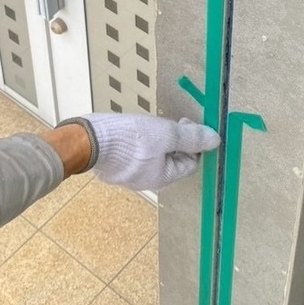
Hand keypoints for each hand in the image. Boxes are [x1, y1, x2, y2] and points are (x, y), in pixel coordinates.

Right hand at [58, 114, 219, 191]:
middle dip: (174, 142)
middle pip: (171, 161)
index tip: (184, 122)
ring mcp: (126, 176)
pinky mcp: (111, 166)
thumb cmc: (129, 139)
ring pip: (152, 158)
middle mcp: (145, 182)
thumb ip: (191, 137)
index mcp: (161, 178)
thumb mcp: (166, 133)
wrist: (88, 140)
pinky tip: (132, 131)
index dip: (193, 143)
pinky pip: (133, 156)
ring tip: (149, 126)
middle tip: (168, 123)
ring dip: (156, 142)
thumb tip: (215, 140)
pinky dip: (138, 144)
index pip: (189, 163)